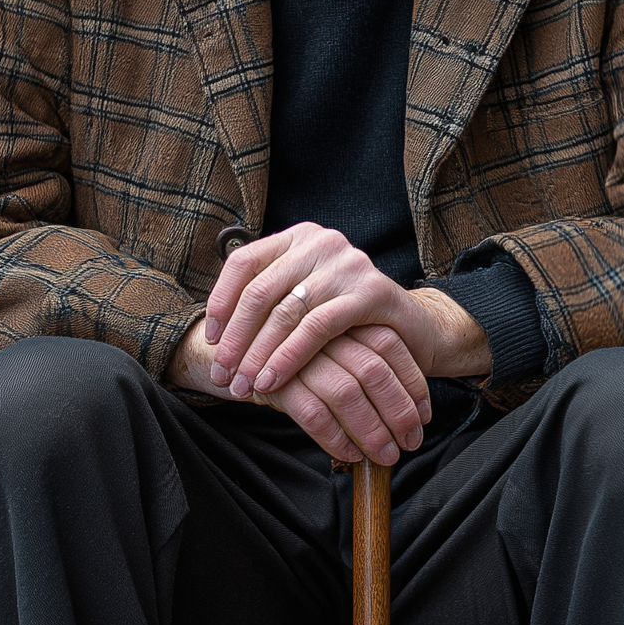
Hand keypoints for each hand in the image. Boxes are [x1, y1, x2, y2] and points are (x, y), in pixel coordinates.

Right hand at [170, 315, 430, 465]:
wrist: (228, 347)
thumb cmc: (292, 352)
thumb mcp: (331, 344)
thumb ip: (364, 359)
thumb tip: (413, 408)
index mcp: (342, 311)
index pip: (391, 345)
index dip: (412, 383)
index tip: (425, 414)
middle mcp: (323, 327)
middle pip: (374, 370)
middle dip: (398, 412)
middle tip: (411, 443)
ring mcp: (297, 352)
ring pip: (347, 392)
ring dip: (372, 430)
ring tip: (386, 456)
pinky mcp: (273, 378)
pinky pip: (312, 413)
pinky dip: (336, 438)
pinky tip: (350, 454)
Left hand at [205, 223, 489, 401]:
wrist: (412, 331)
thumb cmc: (347, 322)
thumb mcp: (303, 302)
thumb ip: (268, 302)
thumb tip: (212, 334)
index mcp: (298, 238)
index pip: (244, 262)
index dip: (220, 302)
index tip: (211, 341)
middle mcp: (321, 242)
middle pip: (260, 290)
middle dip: (236, 339)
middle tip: (222, 375)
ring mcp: (348, 263)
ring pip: (285, 312)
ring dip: (258, 355)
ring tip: (244, 386)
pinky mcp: (370, 292)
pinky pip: (317, 327)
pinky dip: (289, 357)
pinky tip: (273, 382)